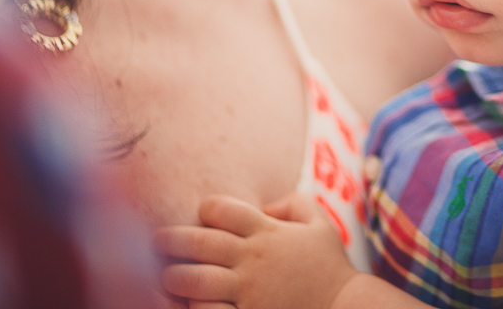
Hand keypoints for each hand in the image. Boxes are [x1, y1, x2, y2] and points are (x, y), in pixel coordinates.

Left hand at [154, 194, 357, 308]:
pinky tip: (189, 305)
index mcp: (268, 232)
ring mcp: (249, 292)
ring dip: (175, 276)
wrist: (346, 308)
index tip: (203, 215)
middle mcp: (254, 259)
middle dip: (172, 239)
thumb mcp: (320, 224)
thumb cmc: (330, 266)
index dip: (207, 209)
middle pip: (199, 242)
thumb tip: (264, 204)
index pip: (223, 210)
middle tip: (155, 241)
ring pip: (196, 280)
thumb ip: (293, 203)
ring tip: (167, 276)